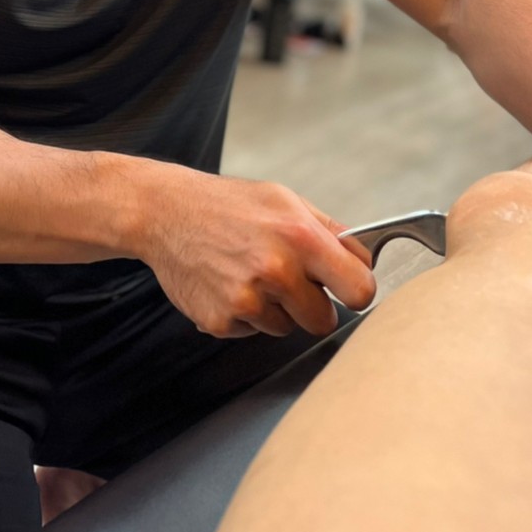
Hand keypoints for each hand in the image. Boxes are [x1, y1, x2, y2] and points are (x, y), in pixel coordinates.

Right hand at [138, 168, 375, 338]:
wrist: (167, 212)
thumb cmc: (228, 204)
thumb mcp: (285, 200)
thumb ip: (329, 231)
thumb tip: (364, 260)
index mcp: (300, 236)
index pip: (360, 289)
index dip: (356, 291)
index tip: (347, 290)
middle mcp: (276, 270)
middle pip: (324, 320)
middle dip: (312, 305)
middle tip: (288, 279)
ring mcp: (247, 299)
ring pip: (287, 328)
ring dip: (276, 309)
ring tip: (250, 273)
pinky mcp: (222, 320)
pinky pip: (252, 331)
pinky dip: (245, 315)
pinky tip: (229, 283)